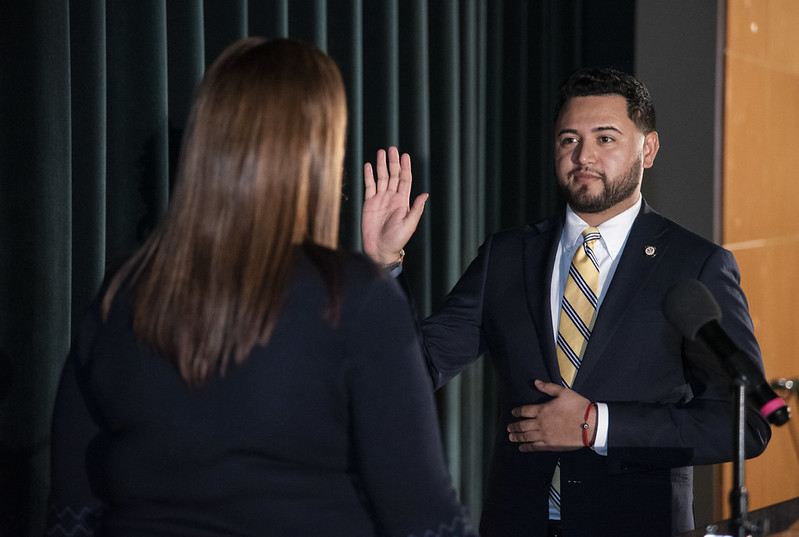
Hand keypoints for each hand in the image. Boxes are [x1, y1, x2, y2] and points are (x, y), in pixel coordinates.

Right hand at [362, 147, 427, 264]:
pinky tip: (368, 166)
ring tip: (381, 152)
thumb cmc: (396, 240)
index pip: (404, 180)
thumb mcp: (409, 225)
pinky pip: (369, 186)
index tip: (405, 156)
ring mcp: (380, 199)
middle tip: (392, 149)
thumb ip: (416, 209)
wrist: (380, 249)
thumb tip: (425, 195)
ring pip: (381, 178)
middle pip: (393, 175)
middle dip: (393, 162)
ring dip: (381, 165)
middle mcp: (392, 198)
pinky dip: (368, 175)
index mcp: (403, 202)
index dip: (405, 168)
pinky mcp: (369, 203)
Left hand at [507, 379, 594, 451]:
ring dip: (517, 437)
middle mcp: (540, 423)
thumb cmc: (578, 407)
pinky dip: (526, 448)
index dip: (516, 412)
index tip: (512, 413)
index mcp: (542, 410)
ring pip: (526, 437)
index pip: (524, 411)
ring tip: (511, 437)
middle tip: (508, 427)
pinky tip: (522, 448)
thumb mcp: (563, 392)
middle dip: (513, 426)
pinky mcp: (551, 445)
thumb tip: (536, 382)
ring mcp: (545, 435)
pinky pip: (535, 447)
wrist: (590, 424)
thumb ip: (548, 387)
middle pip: (522, 426)